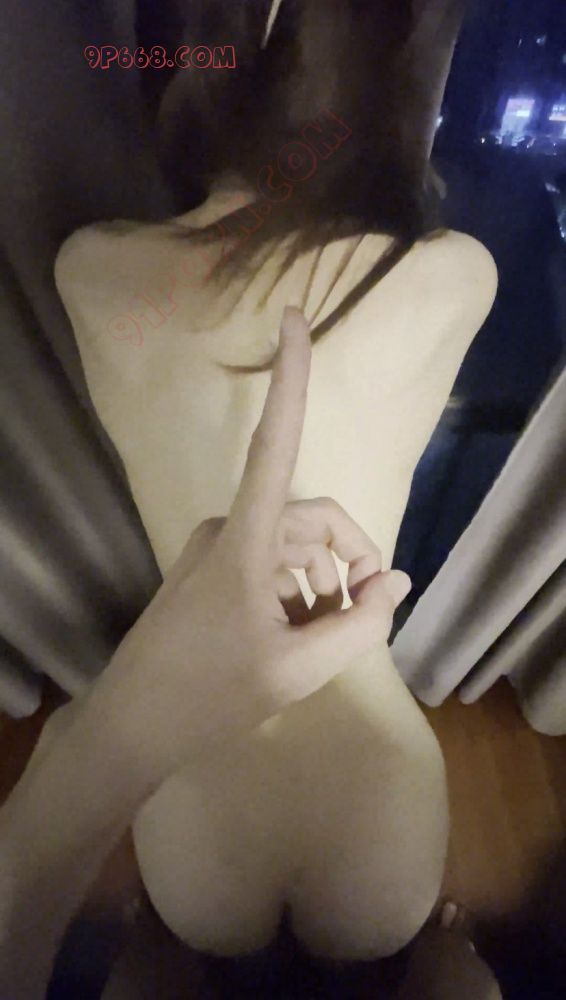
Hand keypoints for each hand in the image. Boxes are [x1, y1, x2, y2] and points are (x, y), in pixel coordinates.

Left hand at [85, 306, 410, 784]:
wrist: (134, 725)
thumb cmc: (214, 693)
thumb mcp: (301, 667)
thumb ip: (361, 623)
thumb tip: (396, 581)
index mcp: (247, 538)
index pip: (275, 443)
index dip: (292, 379)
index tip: (294, 317)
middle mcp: (231, 528)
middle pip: (313, 519)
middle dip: (351, 558)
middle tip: (368, 615)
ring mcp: (217, 550)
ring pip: (295, 546)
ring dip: (325, 583)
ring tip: (331, 638)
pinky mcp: (211, 571)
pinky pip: (272, 564)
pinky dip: (299, 591)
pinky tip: (303, 636)